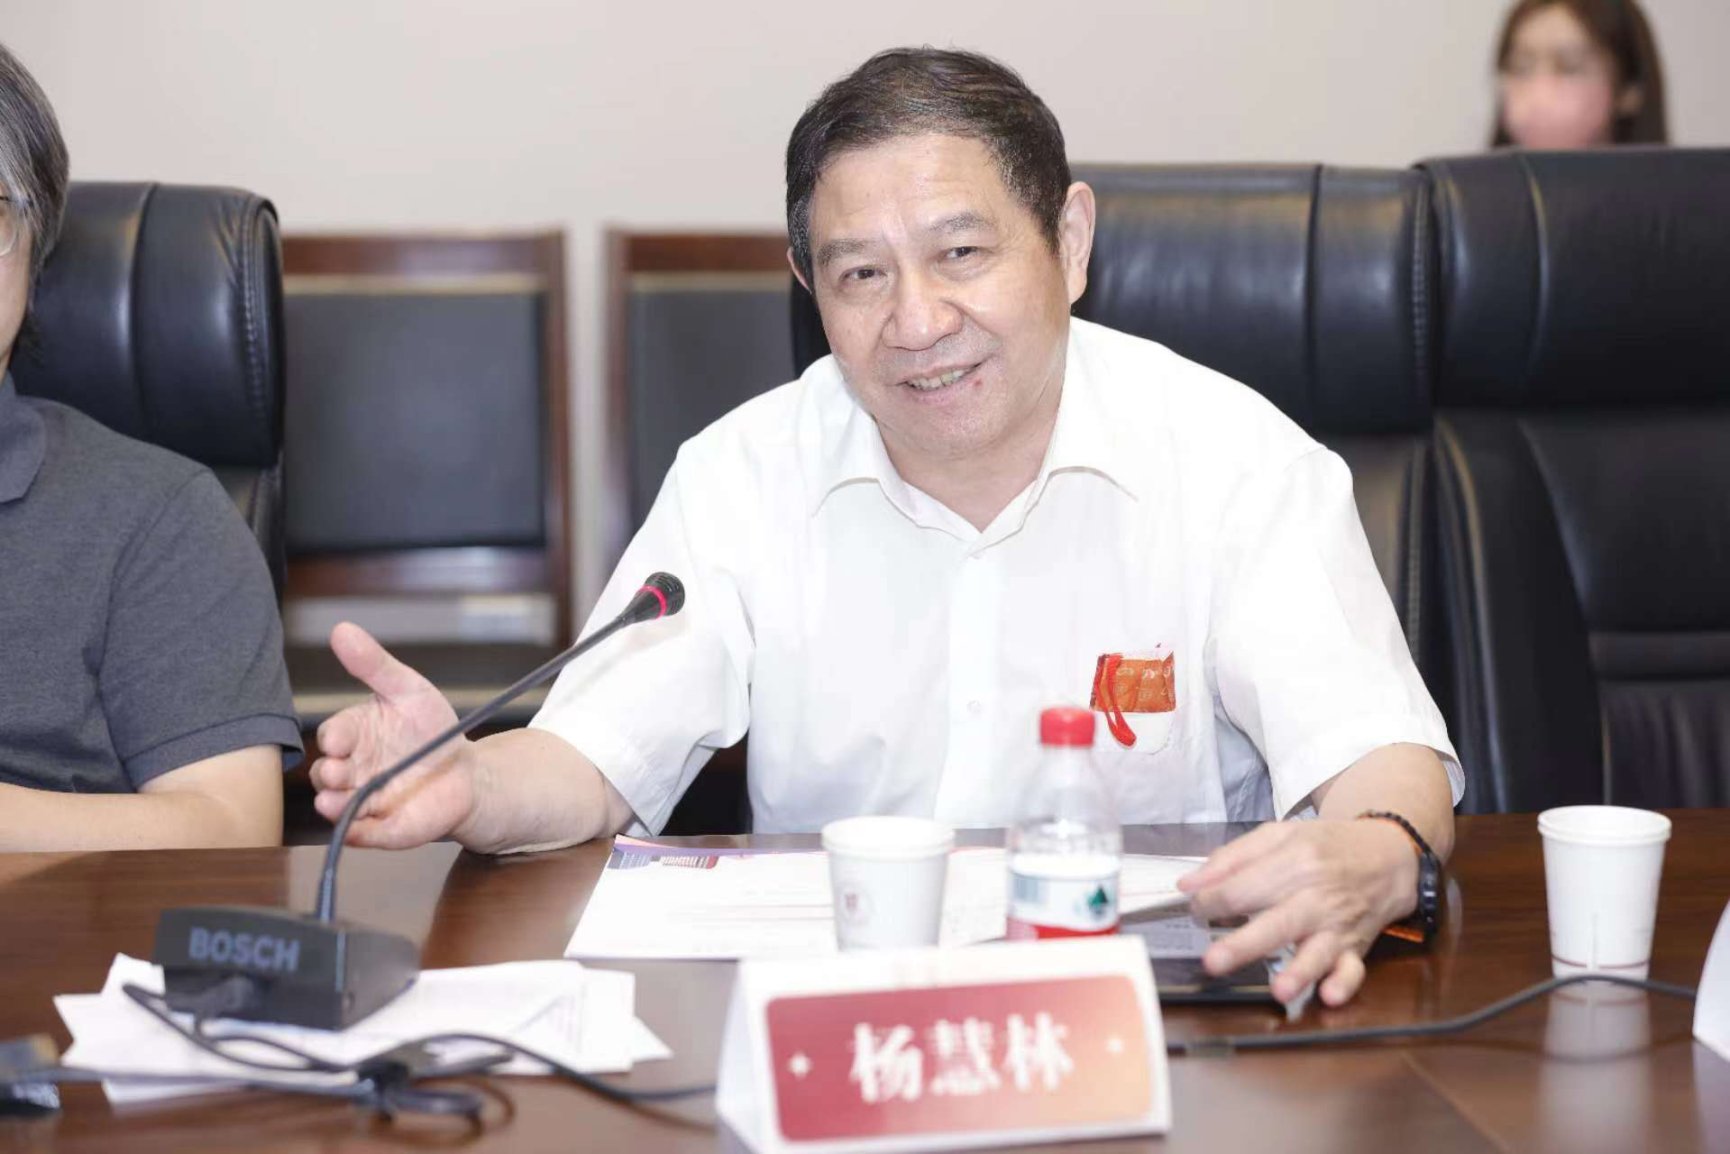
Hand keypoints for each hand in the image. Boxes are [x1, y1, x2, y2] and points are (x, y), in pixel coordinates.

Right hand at [308, 623, 477, 848]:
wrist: (466, 772)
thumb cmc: (431, 728)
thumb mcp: (407, 689)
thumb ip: (374, 664)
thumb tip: (342, 628)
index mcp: (354, 735)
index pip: (334, 734)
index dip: (335, 737)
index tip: (341, 739)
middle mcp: (351, 769)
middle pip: (327, 773)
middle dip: (329, 773)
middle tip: (339, 770)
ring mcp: (364, 800)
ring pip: (337, 806)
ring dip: (333, 806)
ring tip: (334, 803)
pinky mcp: (382, 828)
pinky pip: (364, 835)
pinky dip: (358, 834)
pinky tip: (356, 830)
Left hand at [1176, 819, 1416, 1005]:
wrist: (1388, 855)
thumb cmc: (1325, 845)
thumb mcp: (1278, 835)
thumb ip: (1231, 858)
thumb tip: (1188, 885)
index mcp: (1294, 862)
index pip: (1244, 887)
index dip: (1212, 901)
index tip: (1195, 908)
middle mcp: (1316, 896)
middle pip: (1277, 922)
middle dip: (1245, 944)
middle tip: (1213, 962)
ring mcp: (1337, 925)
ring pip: (1317, 952)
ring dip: (1299, 972)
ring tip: (1279, 991)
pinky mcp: (1356, 947)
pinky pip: (1352, 970)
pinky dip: (1343, 984)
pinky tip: (1329, 995)